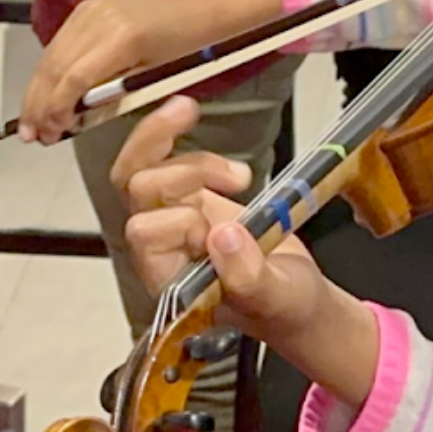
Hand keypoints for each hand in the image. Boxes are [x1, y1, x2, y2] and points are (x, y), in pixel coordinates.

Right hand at [17, 0, 280, 144]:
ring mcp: (89, 10)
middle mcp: (99, 19)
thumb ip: (114, 94)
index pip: (75, 78)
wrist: (194, 7)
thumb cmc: (183, 47)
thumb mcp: (153, 78)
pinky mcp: (85, 8)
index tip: (51, 133)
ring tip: (31, 121)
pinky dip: (48, 71)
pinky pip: (58, 44)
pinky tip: (43, 93)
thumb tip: (78, 115)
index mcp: (122, 38)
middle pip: (56, 66)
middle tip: (33, 135)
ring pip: (51, 55)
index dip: (57, 108)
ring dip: (37, 90)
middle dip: (39, 104)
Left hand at [117, 99, 379, 408]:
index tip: (227, 230)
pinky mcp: (184, 194)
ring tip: (240, 174)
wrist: (294, 293)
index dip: (182, 221)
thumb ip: (249, 278)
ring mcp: (169, 216)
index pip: (146, 234)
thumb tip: (222, 236)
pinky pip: (156, 155)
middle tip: (236, 180)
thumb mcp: (278, 299)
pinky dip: (173, 133)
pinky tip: (198, 125)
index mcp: (168, 278)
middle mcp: (159, 245)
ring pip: (141, 166)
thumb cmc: (283, 305)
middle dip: (186, 174)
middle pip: (138, 190)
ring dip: (189, 154)